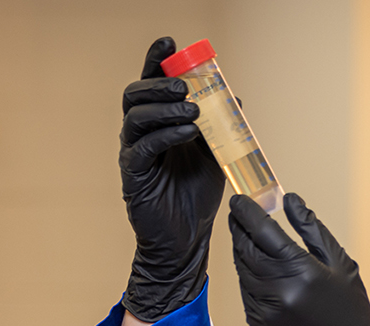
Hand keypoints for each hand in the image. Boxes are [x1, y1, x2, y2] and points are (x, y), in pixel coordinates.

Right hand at [119, 36, 226, 321]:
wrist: (187, 239)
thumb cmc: (196, 196)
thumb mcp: (215, 154)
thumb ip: (220, 126)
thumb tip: (235, 97)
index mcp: (157, 124)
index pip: (152, 85)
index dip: (156, 61)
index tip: (170, 42)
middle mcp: (140, 135)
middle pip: (136, 96)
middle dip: (159, 84)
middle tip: (185, 85)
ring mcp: (134, 154)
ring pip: (136, 118)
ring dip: (165, 109)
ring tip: (193, 110)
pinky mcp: (133, 176)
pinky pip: (143, 148)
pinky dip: (166, 135)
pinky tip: (188, 133)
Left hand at [229, 193, 369, 325]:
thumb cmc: (350, 316)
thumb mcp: (342, 265)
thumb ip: (313, 230)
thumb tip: (292, 202)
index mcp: (301, 271)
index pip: (262, 232)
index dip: (247, 213)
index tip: (240, 201)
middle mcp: (277, 290)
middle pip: (245, 249)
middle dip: (239, 229)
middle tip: (238, 215)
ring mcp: (263, 310)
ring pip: (241, 271)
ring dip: (241, 252)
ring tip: (248, 240)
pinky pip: (245, 293)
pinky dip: (247, 278)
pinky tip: (257, 271)